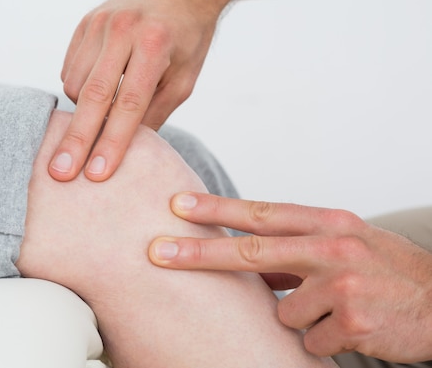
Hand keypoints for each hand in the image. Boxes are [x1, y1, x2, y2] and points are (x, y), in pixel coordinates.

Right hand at [51, 0, 218, 181]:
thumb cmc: (187, 40)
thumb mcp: (184, 79)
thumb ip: (155, 113)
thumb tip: (126, 150)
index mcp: (154, 43)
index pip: (129, 104)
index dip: (112, 142)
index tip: (98, 173)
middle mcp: (122, 29)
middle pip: (92, 95)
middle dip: (76, 139)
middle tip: (60, 173)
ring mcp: (98, 23)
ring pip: (75, 84)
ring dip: (83, 111)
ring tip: (100, 115)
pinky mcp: (84, 23)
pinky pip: (70, 69)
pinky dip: (79, 89)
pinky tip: (97, 90)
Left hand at [149, 192, 431, 362]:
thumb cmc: (387, 270)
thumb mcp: (345, 245)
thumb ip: (296, 250)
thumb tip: (247, 261)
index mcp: (328, 222)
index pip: (261, 213)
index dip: (216, 209)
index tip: (177, 205)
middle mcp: (332, 248)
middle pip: (251, 252)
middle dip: (198, 253)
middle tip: (157, 251)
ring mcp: (342, 286)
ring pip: (283, 311)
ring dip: (302, 317)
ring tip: (339, 309)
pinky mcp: (352, 323)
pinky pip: (309, 339)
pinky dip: (323, 339)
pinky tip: (352, 328)